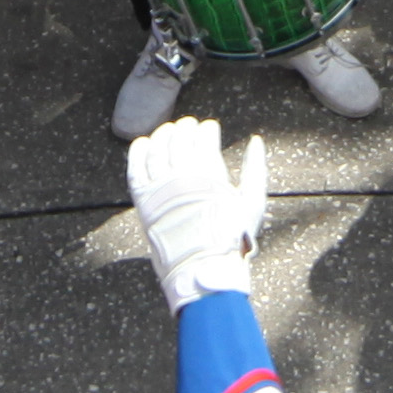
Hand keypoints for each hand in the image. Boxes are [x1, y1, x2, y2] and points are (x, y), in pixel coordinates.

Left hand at [125, 119, 272, 306]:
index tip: (210, 127)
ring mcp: (160, 188)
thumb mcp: (252, 202)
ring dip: (163, 135)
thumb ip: (255, 168)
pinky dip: (138, 152)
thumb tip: (257, 140)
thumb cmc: (232, 237)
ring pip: (157, 150)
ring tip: (169, 130)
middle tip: (189, 125)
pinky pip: (135, 169)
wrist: (203, 267)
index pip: (204, 139)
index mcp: (210, 176)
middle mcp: (183, 177)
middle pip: (180, 141)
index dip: (207, 129)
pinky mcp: (144, 201)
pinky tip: (143, 142)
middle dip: (186, 128)